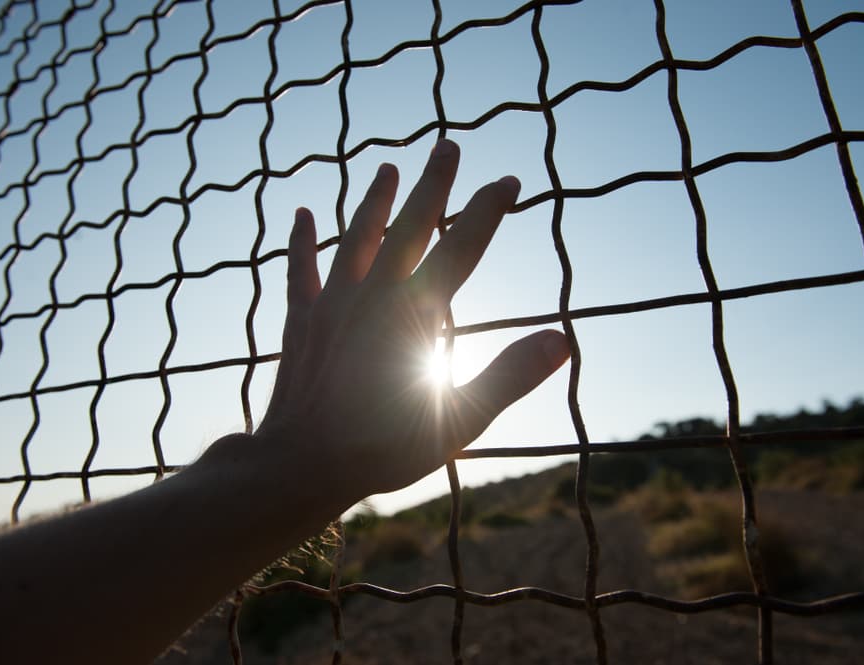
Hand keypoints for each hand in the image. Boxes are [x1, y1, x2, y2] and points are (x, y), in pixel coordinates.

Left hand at [259, 139, 569, 499]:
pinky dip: (301, 241)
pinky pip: (301, 270)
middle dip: (433, 185)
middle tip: (447, 145)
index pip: (462, 249)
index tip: (508, 179)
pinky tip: (301, 214)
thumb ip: (509, 376)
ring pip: (356, 237)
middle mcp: (373, 296)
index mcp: (415, 314)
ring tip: (387, 168)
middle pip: (409, 226)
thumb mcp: (459, 421)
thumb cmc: (382, 449)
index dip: (488, 211)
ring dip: (374, 201)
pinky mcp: (301, 321)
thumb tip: (562, 340)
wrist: (301, 465)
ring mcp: (333, 304)